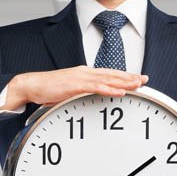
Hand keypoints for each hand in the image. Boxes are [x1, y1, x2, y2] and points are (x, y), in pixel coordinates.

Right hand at [4, 67, 147, 110]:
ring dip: (124, 82)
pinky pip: (96, 87)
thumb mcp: (67, 93)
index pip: (108, 74)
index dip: (123, 76)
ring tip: (137, 84)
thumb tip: (88, 102)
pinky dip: (110, 89)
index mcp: (84, 75)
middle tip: (145, 79)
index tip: (136, 80)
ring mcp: (81, 78)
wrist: (32, 86)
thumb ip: (80, 95)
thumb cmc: (47, 91)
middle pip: (112, 74)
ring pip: (108, 79)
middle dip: (129, 77)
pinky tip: (119, 91)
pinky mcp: (76, 85)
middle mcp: (85, 73)